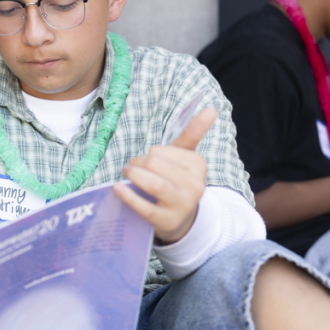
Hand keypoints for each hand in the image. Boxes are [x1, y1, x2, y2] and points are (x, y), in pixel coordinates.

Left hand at [113, 108, 216, 243]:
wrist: (181, 218)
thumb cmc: (177, 181)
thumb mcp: (185, 158)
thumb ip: (193, 132)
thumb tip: (212, 109)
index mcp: (198, 165)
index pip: (162, 151)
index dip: (148, 153)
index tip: (146, 158)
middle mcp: (195, 185)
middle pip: (155, 165)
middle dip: (137, 163)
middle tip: (130, 167)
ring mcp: (182, 205)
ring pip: (154, 184)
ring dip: (134, 176)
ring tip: (126, 174)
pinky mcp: (167, 221)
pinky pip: (145, 207)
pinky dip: (128, 196)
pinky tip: (117, 188)